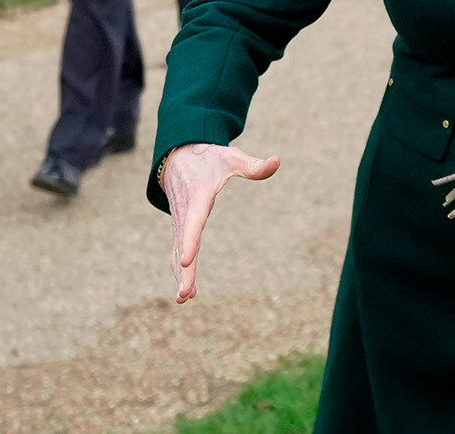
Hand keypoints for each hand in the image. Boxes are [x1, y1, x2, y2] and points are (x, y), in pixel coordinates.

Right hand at [163, 142, 280, 303]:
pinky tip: (187, 290)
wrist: (179, 155)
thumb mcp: (231, 158)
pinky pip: (177, 250)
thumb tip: (277, 161)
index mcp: (197, 196)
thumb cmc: (210, 158)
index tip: (187, 261)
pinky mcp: (179, 227)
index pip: (193, 221)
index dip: (190, 241)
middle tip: (185, 294)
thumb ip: (253, 165)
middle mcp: (184, 212)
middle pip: (183, 245)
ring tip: (185, 298)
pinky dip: (178, 269)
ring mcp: (179, 221)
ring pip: (177, 251)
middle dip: (184, 270)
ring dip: (181, 275)